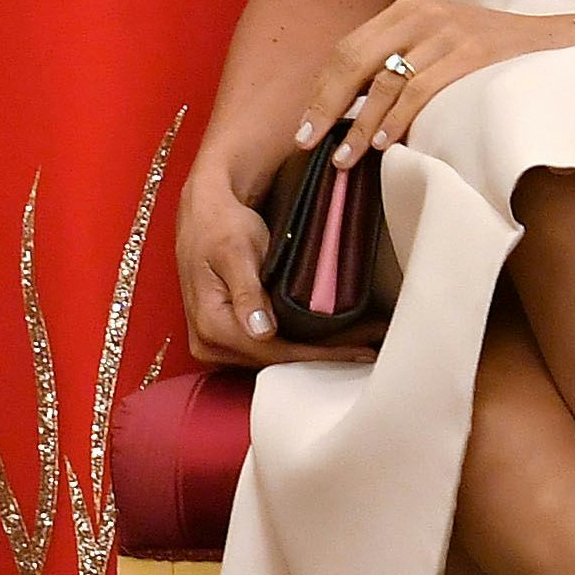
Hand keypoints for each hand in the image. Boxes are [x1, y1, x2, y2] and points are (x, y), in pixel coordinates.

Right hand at [175, 156, 372, 365]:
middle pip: (276, 360)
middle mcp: (210, 342)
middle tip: (370, 348)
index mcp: (211, 325)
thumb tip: (262, 331)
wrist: (205, 214)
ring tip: (360, 343)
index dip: (318, 355)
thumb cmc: (221, 226)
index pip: (273, 352)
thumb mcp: (237, 253)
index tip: (357, 351)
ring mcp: (217, 342)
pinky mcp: (228, 334)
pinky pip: (268, 345)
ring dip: (316, 351)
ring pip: (275, 356)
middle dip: (324, 355)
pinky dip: (301, 343)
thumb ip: (248, 292)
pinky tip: (331, 339)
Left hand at [295, 0, 570, 167]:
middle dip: (326, 106)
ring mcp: (448, 32)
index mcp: (408, 8)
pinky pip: (420, 90)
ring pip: (384, 82)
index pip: (347, 49)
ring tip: (345, 155)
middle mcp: (423, 14)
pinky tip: (385, 142)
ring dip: (359, 124)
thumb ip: (399, 57)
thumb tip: (347, 105)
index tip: (305, 125)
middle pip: (354, 61)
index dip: (320, 90)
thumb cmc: (493, 51)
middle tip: (308, 143)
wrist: (558, 41)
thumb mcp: (440, 39)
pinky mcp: (472, 52)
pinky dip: (397, 119)